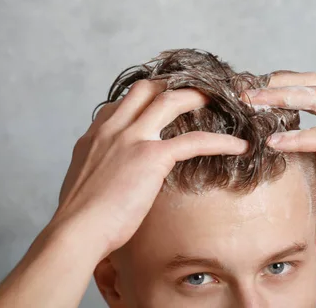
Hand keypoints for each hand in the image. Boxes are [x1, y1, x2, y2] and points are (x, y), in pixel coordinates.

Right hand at [52, 79, 247, 258]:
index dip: (145, 98)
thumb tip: (110, 172)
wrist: (76, 230)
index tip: (161, 100)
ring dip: (196, 96)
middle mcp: (113, 128)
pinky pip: (195, 140)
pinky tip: (239, 146)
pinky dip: (221, 141)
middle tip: (192, 89)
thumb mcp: (83, 179)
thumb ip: (99, 165)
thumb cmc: (79, 216)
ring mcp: (132, 138)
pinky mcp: (152, 156)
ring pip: (170, 101)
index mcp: (96, 134)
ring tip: (217, 99)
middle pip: (145, 88)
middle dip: (171, 84)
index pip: (123, 103)